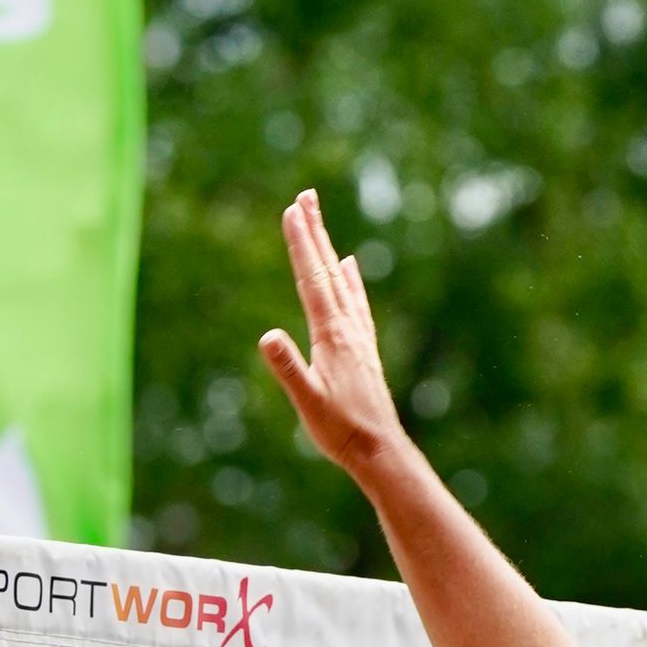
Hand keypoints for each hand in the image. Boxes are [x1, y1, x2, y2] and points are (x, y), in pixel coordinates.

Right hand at [259, 189, 405, 479]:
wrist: (380, 451)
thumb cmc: (340, 431)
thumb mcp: (307, 402)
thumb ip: (288, 368)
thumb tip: (267, 336)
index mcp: (331, 335)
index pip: (311, 279)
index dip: (301, 244)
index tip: (292, 210)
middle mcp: (347, 328)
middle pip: (327, 270)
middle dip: (314, 233)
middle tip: (306, 196)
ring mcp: (357, 336)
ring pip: (341, 281)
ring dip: (328, 249)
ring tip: (320, 221)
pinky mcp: (363, 348)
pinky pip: (356, 302)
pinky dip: (350, 279)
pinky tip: (349, 267)